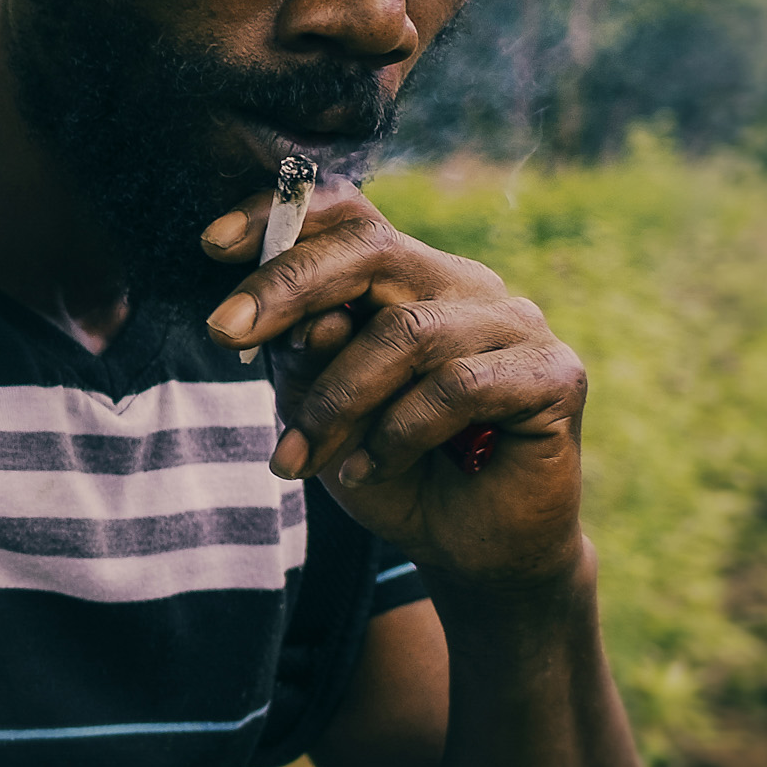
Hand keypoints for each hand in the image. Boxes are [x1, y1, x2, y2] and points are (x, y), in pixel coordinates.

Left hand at [200, 184, 587, 586]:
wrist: (469, 551)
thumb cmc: (390, 469)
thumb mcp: (322, 412)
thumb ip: (306, 358)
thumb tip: (306, 320)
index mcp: (408, 278)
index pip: (350, 215)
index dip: (283, 215)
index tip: (212, 244)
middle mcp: (464, 285)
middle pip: (373, 249)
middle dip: (288, 287)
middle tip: (223, 331)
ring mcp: (516, 323)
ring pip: (406, 331)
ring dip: (338, 400)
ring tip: (301, 458)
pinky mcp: (555, 374)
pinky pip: (458, 387)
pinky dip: (398, 433)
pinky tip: (370, 470)